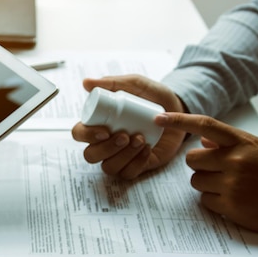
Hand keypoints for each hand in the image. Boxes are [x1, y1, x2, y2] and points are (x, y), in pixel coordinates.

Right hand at [71, 74, 186, 178]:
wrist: (178, 109)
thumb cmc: (152, 96)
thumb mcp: (135, 85)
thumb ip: (112, 82)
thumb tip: (86, 83)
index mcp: (98, 123)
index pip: (80, 133)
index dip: (87, 135)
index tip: (105, 130)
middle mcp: (104, 142)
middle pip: (90, 155)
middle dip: (106, 148)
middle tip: (125, 135)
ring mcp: (119, 156)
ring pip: (108, 167)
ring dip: (123, 156)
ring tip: (141, 140)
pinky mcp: (135, 166)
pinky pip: (128, 173)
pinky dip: (137, 163)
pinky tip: (147, 150)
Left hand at [156, 112, 257, 232]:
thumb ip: (231, 143)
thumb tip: (203, 139)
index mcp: (243, 142)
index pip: (205, 125)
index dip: (179, 121)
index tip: (159, 118)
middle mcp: (235, 160)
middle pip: (192, 159)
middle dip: (202, 166)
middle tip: (221, 172)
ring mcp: (232, 183)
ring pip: (196, 180)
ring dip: (208, 184)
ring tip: (232, 186)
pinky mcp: (230, 205)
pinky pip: (204, 200)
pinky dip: (215, 202)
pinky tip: (234, 200)